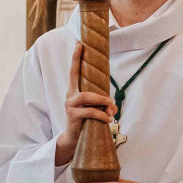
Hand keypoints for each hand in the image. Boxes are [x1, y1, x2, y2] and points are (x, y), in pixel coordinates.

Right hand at [55, 42, 115, 166]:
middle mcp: (70, 96)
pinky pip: (90, 112)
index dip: (75, 57)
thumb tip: (113, 105)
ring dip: (101, 100)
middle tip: (86, 50)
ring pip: (86, 96)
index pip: (74, 71)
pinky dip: (101, 115)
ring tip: (111, 105)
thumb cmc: (85, 121)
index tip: (79, 43)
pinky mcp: (73, 116)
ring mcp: (70, 105)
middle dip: (80, 63)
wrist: (73, 139)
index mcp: (74, 91)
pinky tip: (108, 119)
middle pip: (74, 76)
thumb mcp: (93, 109)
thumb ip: (102, 103)